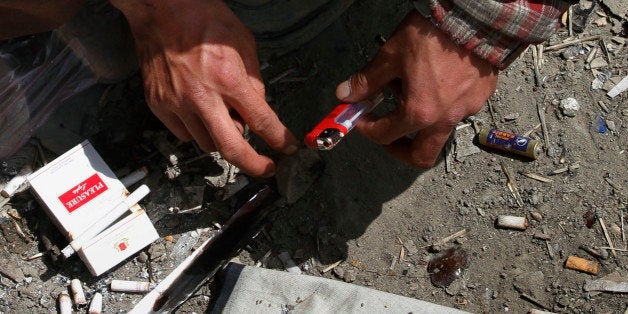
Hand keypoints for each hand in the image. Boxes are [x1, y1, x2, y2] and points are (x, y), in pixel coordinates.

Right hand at [110, 0, 297, 176]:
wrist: (161, 10)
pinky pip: (185, 135)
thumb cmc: (201, 19)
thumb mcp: (243, 43)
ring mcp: (176, 103)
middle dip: (253, 164)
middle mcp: (201, 95)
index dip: (278, 139)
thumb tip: (259, 109)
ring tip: (225, 118)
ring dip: (223, 139)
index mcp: (227, 77)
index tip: (286, 148)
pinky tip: (202, 115)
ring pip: (208, 144)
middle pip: (231, 148)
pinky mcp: (159, 106)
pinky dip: (199, 132)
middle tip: (265, 168)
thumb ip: (254, 80)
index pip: (261, 120)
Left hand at [335, 11, 497, 168]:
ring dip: (422, 124)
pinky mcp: (481, 95)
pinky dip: (443, 105)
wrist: (475, 16)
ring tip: (412, 96)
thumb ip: (367, 80)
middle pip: (422, 156)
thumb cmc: (435, 33)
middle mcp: (445, 117)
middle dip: (401, 151)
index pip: (385, 135)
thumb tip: (347, 92)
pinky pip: (459, 110)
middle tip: (390, 137)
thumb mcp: (391, 55)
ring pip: (441, 132)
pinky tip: (435, 83)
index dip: (367, 129)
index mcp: (420, 112)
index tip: (362, 119)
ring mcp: (467, 108)